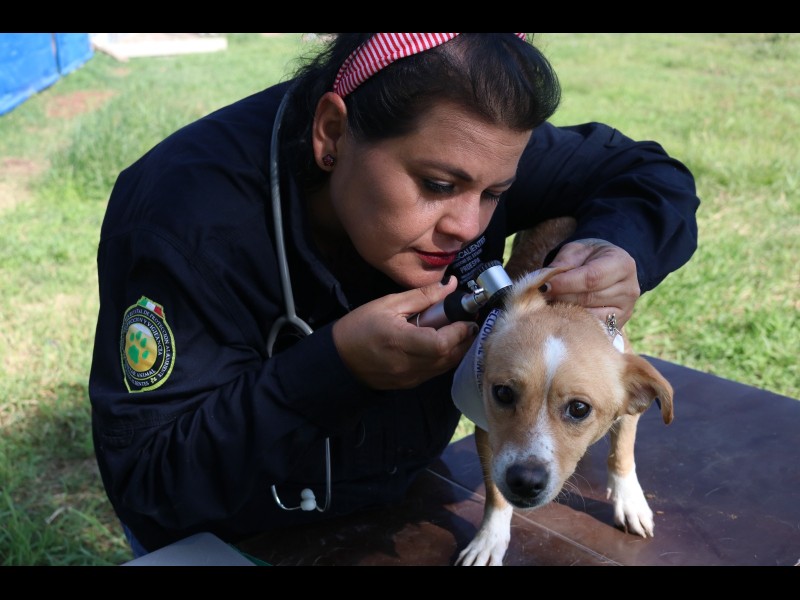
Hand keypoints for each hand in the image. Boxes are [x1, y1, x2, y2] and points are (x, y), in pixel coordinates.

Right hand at [332, 276, 478, 389]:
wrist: (339, 360)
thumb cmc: (360, 327)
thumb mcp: (388, 304)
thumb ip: (422, 296)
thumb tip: (450, 286)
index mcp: (400, 342)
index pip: (441, 343)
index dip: (460, 330)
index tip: (467, 316)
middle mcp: (408, 365)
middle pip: (450, 356)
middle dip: (465, 338)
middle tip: (468, 320)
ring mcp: (410, 378)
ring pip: (446, 366)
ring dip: (458, 349)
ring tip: (457, 330)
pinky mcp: (410, 384)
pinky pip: (436, 371)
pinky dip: (445, 357)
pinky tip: (442, 343)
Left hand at [542, 238, 639, 327]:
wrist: (608, 268)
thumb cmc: (589, 257)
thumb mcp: (577, 250)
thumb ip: (562, 263)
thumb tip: (546, 280)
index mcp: (622, 264)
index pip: (591, 277)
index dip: (565, 283)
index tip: (544, 286)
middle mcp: (629, 288)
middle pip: (588, 298)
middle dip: (561, 297)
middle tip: (542, 296)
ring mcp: (625, 310)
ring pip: (588, 315)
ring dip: (565, 311)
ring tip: (550, 304)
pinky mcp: (617, 325)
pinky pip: (591, 327)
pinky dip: (574, 322)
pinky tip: (562, 315)